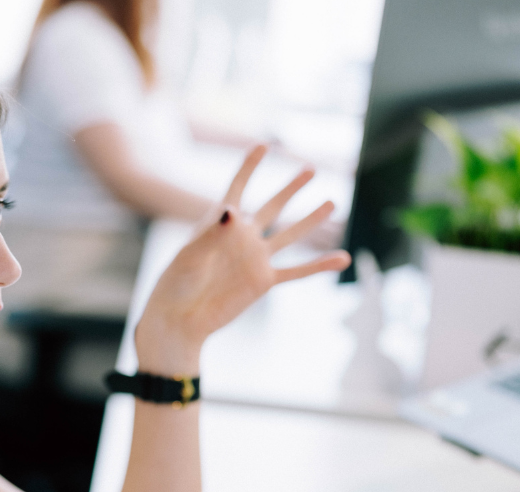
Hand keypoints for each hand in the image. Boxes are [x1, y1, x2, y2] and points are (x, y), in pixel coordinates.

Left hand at [135, 146, 351, 375]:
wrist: (180, 318)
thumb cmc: (176, 283)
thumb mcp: (190, 255)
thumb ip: (212, 233)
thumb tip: (233, 211)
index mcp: (219, 223)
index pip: (238, 188)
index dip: (250, 166)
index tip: (263, 145)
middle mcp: (242, 237)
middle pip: (272, 207)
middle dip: (291, 188)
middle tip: (310, 168)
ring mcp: (255, 259)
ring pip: (289, 235)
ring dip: (311, 220)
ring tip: (332, 202)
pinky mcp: (263, 281)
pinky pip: (296, 272)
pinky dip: (319, 266)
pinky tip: (342, 258)